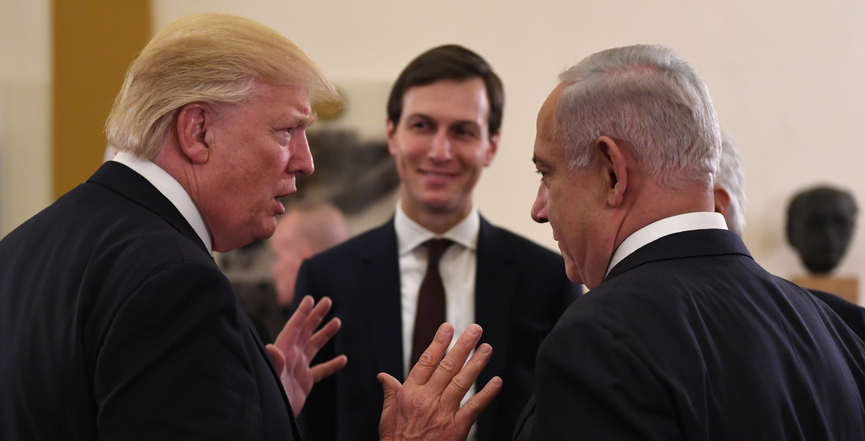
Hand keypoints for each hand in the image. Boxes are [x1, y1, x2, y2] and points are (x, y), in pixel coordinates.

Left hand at [266, 295, 346, 415]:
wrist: (274, 417)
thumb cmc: (271, 396)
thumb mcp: (272, 379)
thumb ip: (274, 364)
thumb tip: (271, 347)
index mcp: (284, 353)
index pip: (294, 328)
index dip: (302, 313)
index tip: (310, 299)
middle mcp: (292, 357)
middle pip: (306, 332)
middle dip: (316, 316)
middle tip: (327, 301)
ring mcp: (299, 369)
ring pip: (314, 347)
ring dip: (325, 334)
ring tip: (337, 322)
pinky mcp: (305, 382)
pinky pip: (321, 370)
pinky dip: (332, 365)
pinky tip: (343, 359)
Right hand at [378, 323, 501, 440]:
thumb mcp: (387, 415)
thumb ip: (389, 393)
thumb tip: (383, 376)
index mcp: (409, 394)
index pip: (426, 361)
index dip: (438, 343)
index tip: (448, 328)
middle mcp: (427, 399)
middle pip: (447, 366)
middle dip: (463, 346)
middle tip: (475, 330)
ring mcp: (443, 412)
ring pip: (462, 381)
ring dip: (476, 363)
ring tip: (486, 348)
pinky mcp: (456, 427)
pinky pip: (474, 407)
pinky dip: (487, 394)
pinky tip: (496, 381)